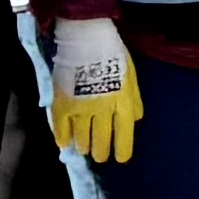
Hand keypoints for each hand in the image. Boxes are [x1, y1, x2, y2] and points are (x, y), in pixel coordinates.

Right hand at [45, 13, 141, 167]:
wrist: (86, 39)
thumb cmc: (113, 54)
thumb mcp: (131, 75)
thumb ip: (134, 98)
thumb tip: (137, 119)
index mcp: (123, 102)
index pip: (124, 133)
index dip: (122, 149)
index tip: (120, 159)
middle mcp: (103, 110)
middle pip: (102, 139)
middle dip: (101, 151)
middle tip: (100, 156)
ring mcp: (81, 108)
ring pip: (82, 137)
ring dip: (84, 146)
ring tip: (84, 150)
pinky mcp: (62, 104)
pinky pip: (61, 128)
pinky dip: (62, 138)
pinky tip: (64, 143)